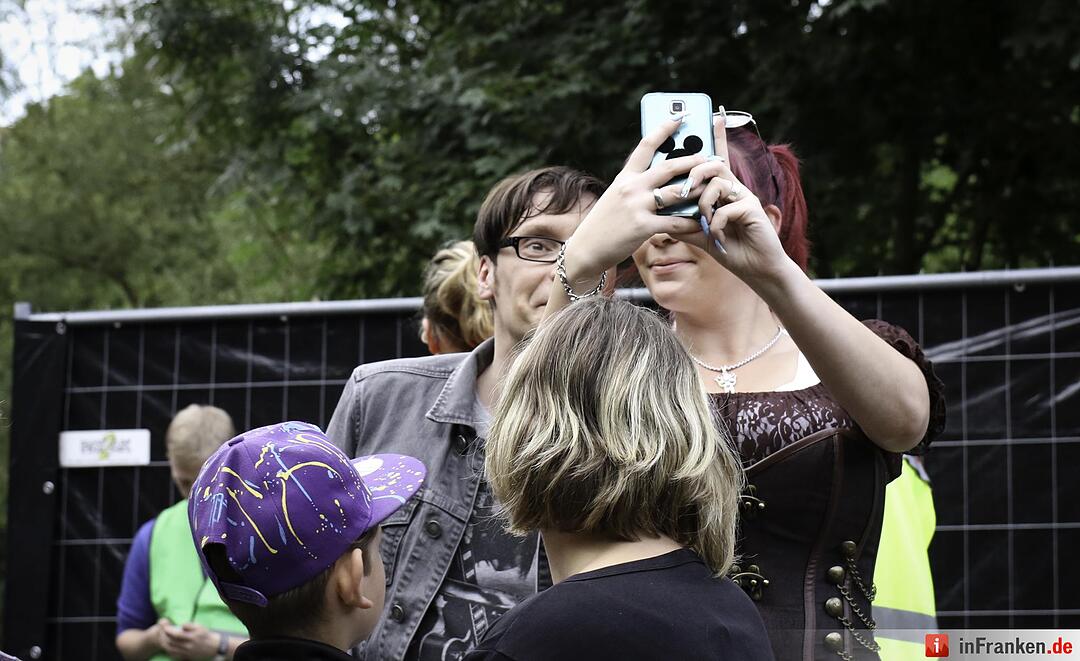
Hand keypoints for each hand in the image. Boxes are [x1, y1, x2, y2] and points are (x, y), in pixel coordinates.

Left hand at [157, 620, 221, 659]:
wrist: (212, 647)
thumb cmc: (205, 635)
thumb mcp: (200, 627)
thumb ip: (190, 625)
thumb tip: (181, 625)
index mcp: (191, 637)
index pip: (176, 634)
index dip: (168, 630)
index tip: (165, 627)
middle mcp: (188, 646)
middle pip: (172, 642)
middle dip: (165, 636)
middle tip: (163, 631)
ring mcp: (186, 652)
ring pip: (171, 649)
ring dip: (166, 643)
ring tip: (165, 638)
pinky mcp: (185, 657)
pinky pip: (173, 654)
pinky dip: (169, 650)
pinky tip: (169, 645)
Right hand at [560, 114, 706, 284]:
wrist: (585, 249)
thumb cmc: (603, 224)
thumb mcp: (615, 197)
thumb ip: (635, 186)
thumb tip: (659, 178)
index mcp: (624, 177)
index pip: (646, 146)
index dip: (664, 129)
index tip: (679, 116)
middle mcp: (631, 187)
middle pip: (669, 167)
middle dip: (692, 160)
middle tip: (709, 158)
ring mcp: (637, 206)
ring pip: (676, 192)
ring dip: (697, 189)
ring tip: (711, 186)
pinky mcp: (643, 227)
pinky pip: (675, 222)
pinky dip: (690, 222)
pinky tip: (701, 221)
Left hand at [670, 114, 791, 283]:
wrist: (757, 270)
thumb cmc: (729, 250)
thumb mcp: (699, 235)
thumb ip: (683, 222)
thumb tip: (659, 213)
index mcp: (721, 191)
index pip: (715, 160)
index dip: (715, 137)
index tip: (712, 115)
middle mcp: (734, 188)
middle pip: (711, 164)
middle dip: (693, 173)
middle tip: (683, 191)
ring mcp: (744, 197)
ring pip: (717, 182)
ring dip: (703, 202)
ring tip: (704, 223)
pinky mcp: (753, 209)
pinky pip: (726, 207)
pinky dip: (717, 224)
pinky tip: (719, 238)